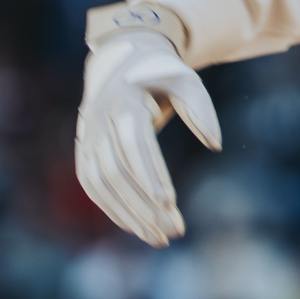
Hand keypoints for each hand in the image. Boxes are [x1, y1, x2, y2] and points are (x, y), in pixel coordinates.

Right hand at [76, 26, 221, 245]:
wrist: (122, 59)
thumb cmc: (162, 73)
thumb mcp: (185, 80)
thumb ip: (200, 109)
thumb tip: (214, 145)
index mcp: (124, 101)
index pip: (135, 145)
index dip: (151, 176)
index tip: (170, 204)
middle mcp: (99, 120)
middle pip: (117, 171)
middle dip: (144, 205)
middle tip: (174, 232)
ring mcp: (87, 135)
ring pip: (101, 183)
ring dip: (128, 214)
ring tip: (159, 238)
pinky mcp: (85, 149)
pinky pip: (92, 184)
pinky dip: (111, 208)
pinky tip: (136, 227)